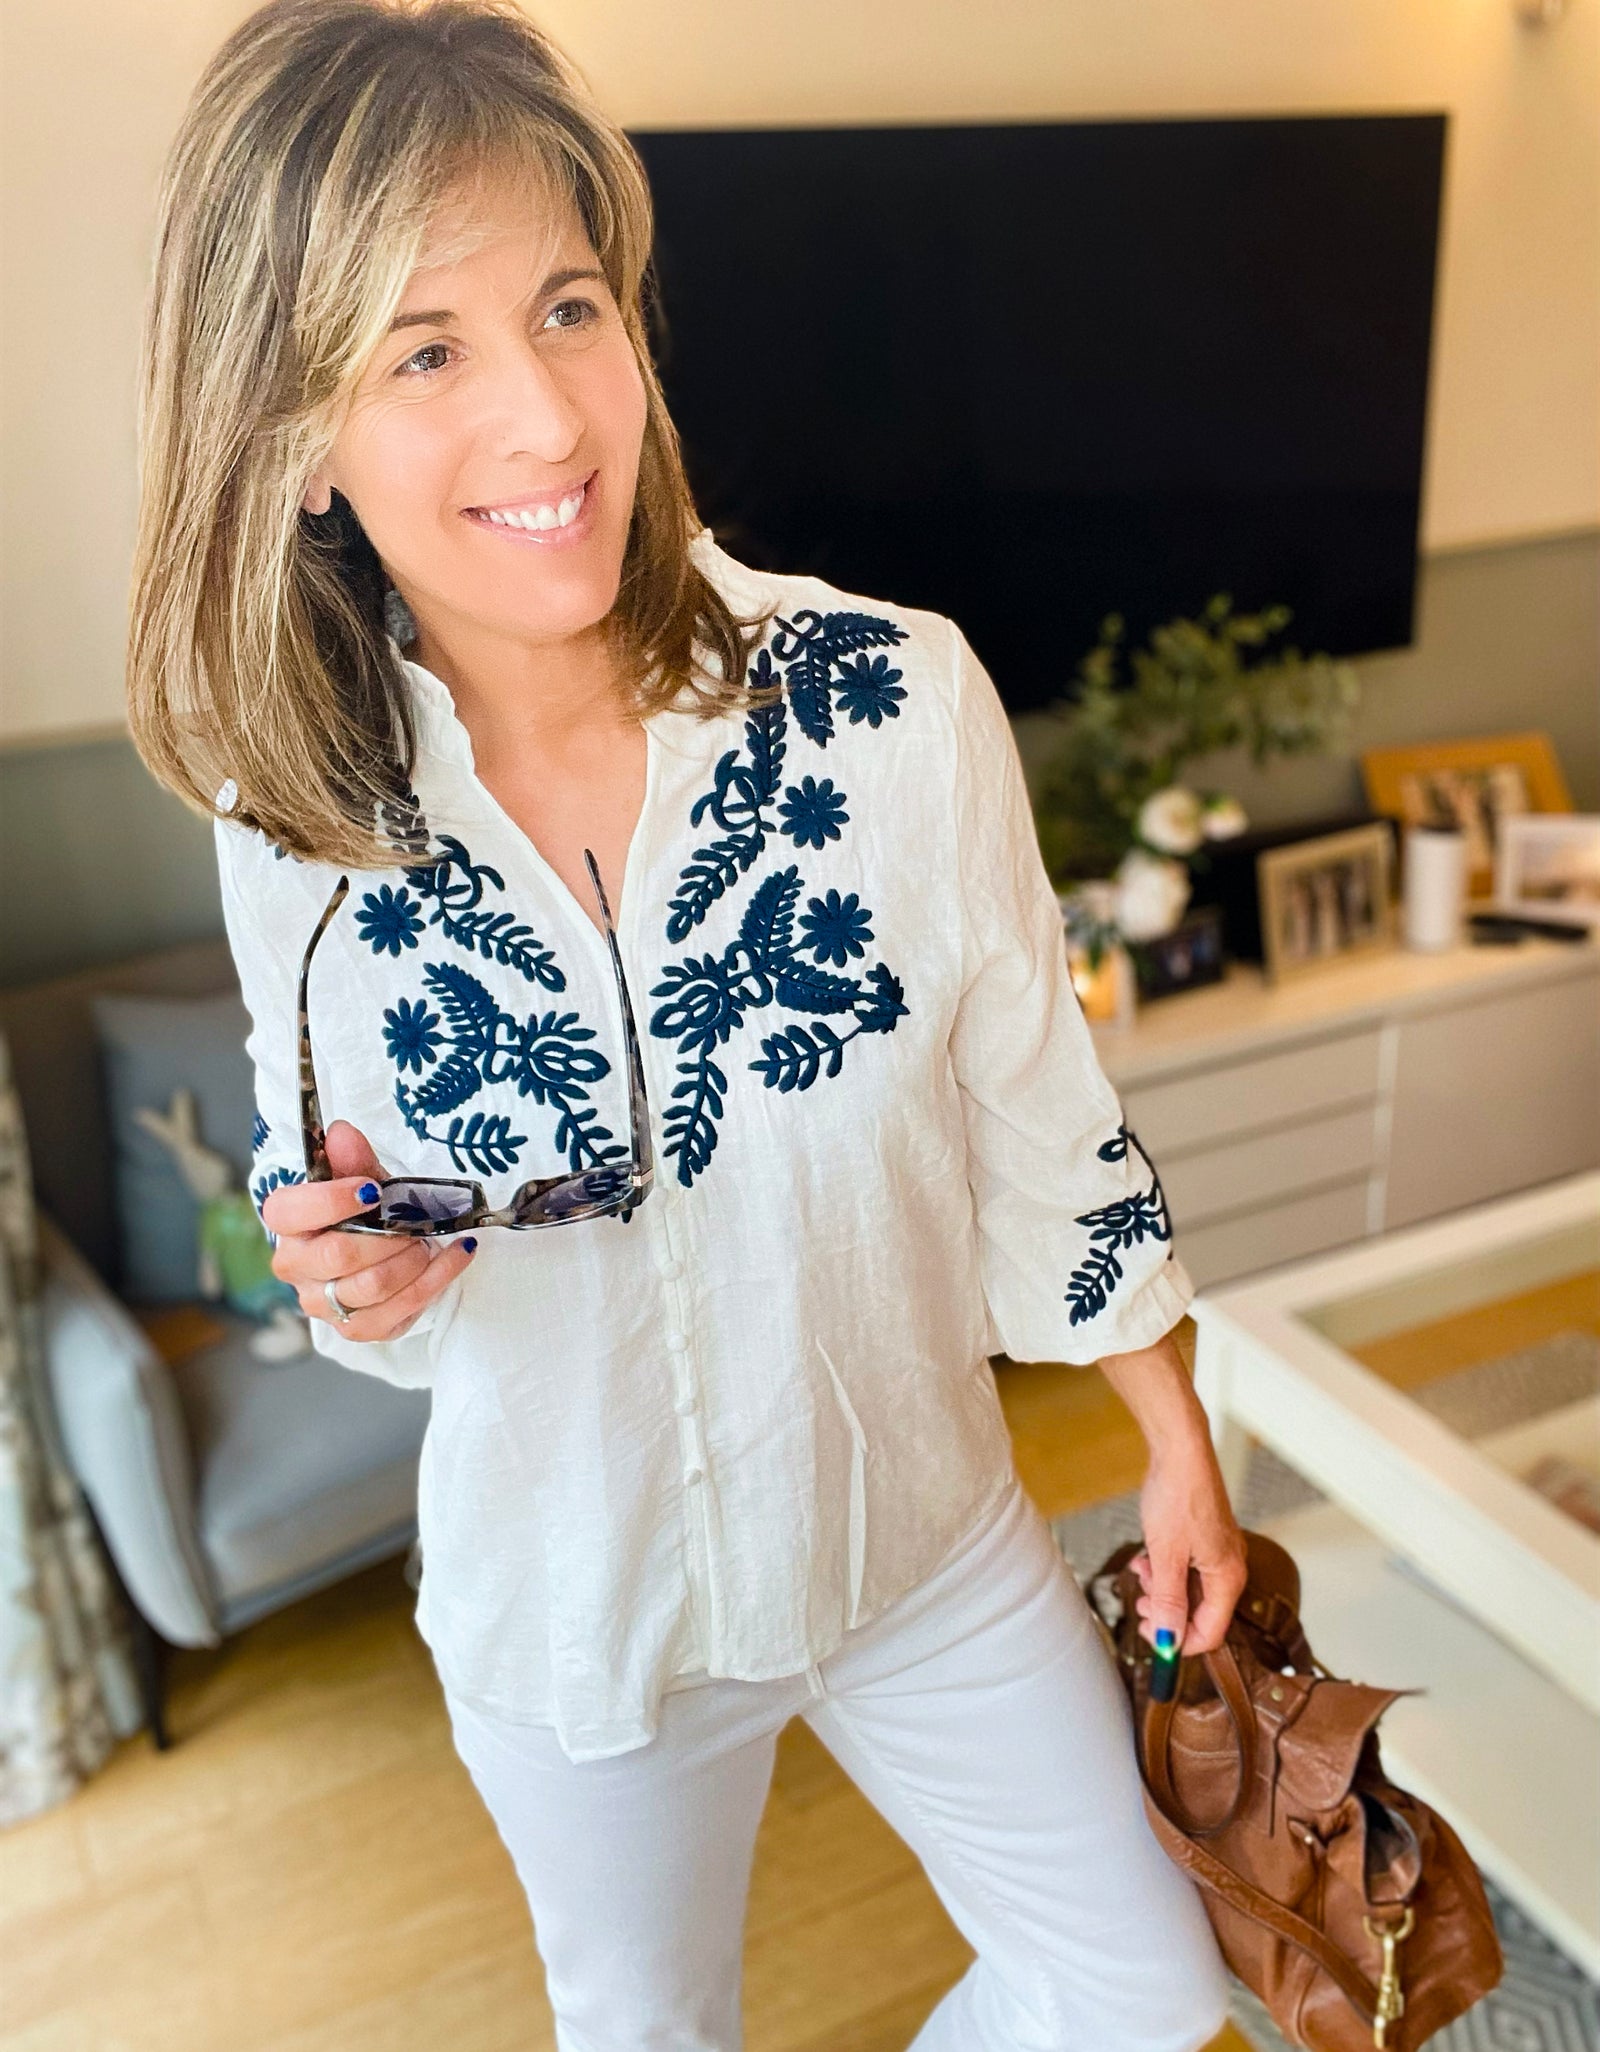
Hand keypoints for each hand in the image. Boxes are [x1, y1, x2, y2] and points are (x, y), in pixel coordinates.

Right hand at [261, 1120, 476, 1341]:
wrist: (379, 1254)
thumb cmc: (365, 1214)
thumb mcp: (363, 1180)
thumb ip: (352, 1159)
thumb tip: (342, 1133)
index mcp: (289, 1225)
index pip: (290, 1211)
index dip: (330, 1201)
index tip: (371, 1191)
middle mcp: (296, 1267)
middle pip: (338, 1255)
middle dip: (387, 1235)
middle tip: (414, 1221)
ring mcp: (323, 1303)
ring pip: (371, 1286)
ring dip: (412, 1259)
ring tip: (430, 1239)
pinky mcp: (358, 1329)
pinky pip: (399, 1310)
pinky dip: (436, 1279)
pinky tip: (456, 1254)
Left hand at [1129, 1428, 1248, 1658]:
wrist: (1180, 1449)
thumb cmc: (1178, 1495)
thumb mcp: (1166, 1555)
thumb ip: (1169, 1601)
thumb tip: (1168, 1640)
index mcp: (1228, 1578)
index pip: (1210, 1633)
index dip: (1178, 1641)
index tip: (1149, 1634)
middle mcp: (1229, 1568)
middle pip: (1199, 1613)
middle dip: (1167, 1611)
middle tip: (1140, 1600)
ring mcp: (1218, 1552)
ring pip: (1189, 1590)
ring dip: (1162, 1588)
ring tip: (1141, 1571)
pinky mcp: (1205, 1539)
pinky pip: (1187, 1569)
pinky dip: (1166, 1569)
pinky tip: (1147, 1557)